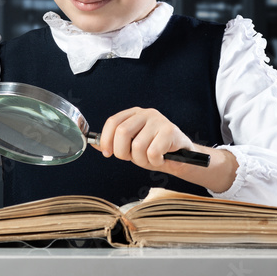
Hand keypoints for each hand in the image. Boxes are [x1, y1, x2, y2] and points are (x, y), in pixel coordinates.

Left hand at [95, 107, 239, 192]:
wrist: (183, 157)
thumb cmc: (155, 150)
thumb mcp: (132, 146)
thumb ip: (115, 143)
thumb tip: (93, 144)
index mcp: (134, 114)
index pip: (113, 122)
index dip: (106, 139)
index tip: (107, 153)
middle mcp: (146, 113)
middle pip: (122, 132)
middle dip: (122, 152)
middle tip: (131, 158)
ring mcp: (158, 120)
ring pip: (137, 146)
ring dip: (141, 160)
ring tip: (149, 159)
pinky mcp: (170, 131)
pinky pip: (152, 153)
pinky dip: (154, 162)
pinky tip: (161, 159)